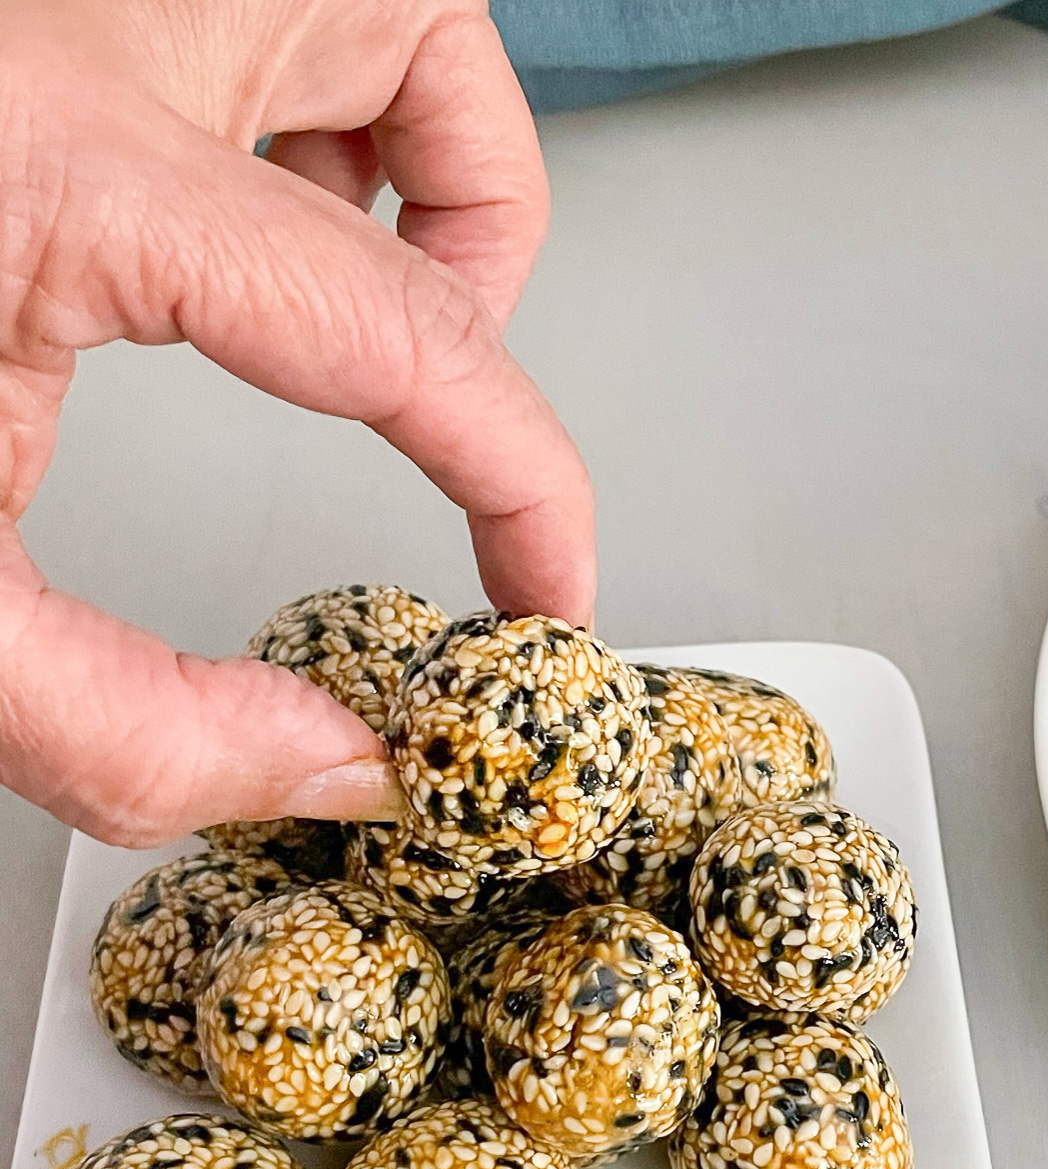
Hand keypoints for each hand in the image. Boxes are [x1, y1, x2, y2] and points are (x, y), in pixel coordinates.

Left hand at [0, 0, 594, 845]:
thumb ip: (133, 726)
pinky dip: (278, 110)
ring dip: (395, 134)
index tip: (543, 587)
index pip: (409, 328)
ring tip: (345, 274)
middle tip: (444, 356)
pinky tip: (216, 228)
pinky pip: (221, 13)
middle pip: (417, 35)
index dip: (525, 481)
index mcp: (58, 164)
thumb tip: (331, 764)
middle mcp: (64, 21)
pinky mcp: (13, 31)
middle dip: (486, 216)